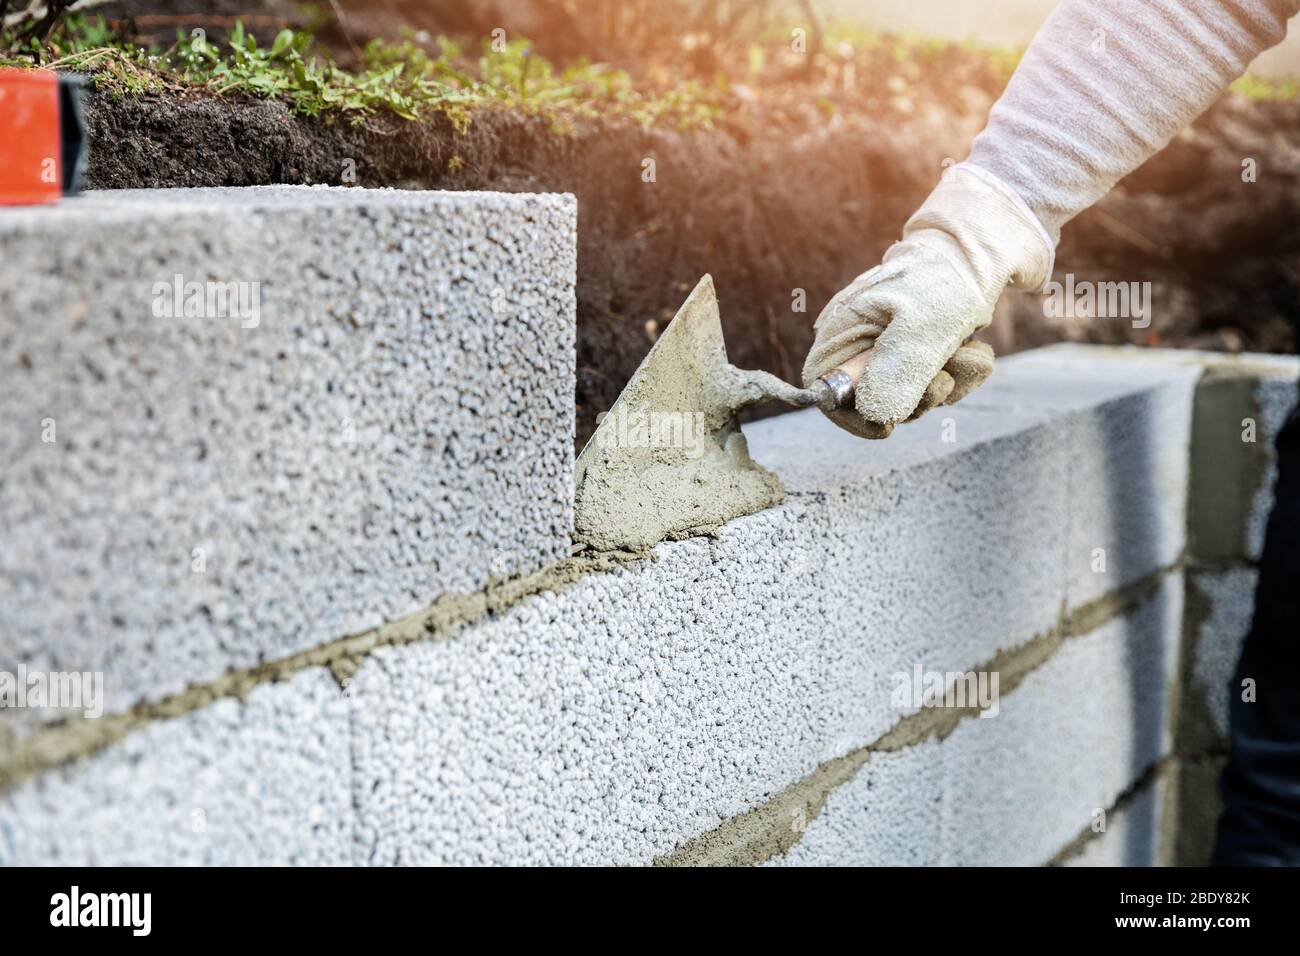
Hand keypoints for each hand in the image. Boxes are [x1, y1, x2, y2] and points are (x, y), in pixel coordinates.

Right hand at [802, 165, 1052, 438]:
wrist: (992, 242)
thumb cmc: (947, 278)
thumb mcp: (922, 326)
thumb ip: (896, 372)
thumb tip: (875, 414)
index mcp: (844, 329)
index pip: (824, 389)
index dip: (851, 414)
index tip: (888, 424)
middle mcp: (863, 340)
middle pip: (873, 402)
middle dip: (915, 398)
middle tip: (942, 375)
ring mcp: (895, 346)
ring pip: (913, 397)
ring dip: (948, 382)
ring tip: (967, 350)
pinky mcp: (926, 349)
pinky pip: (939, 384)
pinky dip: (961, 373)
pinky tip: (975, 349)